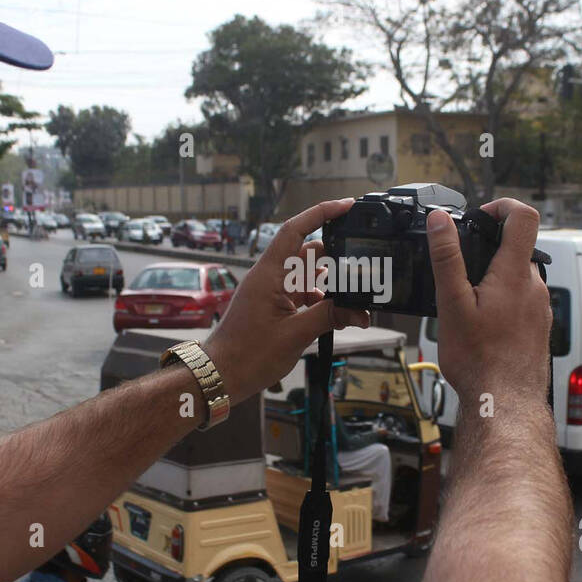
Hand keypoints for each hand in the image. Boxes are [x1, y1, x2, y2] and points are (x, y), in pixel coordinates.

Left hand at [203, 199, 369, 403]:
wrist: (221, 375)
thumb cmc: (246, 355)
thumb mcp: (295, 334)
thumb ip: (330, 317)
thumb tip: (361, 312)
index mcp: (269, 274)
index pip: (295, 230)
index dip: (321, 213)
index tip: (346, 206)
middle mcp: (269, 277)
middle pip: (307, 252)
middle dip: (335, 258)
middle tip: (360, 266)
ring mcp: (270, 291)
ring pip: (306, 275)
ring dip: (328, 284)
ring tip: (351, 297)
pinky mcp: (273, 306)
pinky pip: (301, 293)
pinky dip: (319, 300)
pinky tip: (335, 315)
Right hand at [427, 198, 550, 404]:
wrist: (504, 402)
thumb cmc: (479, 360)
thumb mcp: (452, 304)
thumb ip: (447, 258)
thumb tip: (441, 221)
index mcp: (515, 274)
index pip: (523, 217)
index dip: (502, 206)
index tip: (480, 216)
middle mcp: (535, 288)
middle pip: (518, 249)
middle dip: (489, 252)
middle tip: (461, 270)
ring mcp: (541, 309)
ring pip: (518, 278)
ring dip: (495, 280)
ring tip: (467, 304)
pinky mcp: (539, 328)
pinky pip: (522, 302)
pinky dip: (503, 303)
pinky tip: (483, 326)